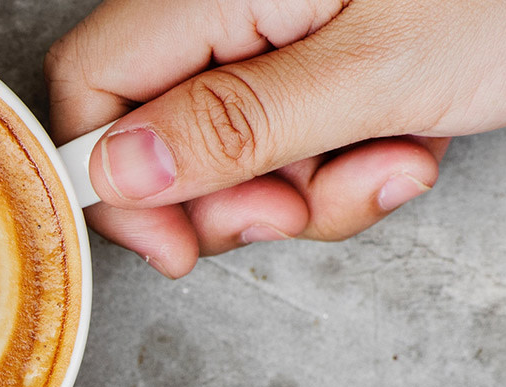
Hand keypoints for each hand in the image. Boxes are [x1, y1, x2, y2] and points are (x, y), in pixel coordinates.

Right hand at [45, 0, 505, 275]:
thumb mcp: (378, 74)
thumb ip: (234, 124)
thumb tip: (117, 171)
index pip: (93, 84)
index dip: (116, 179)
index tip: (180, 242)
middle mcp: (237, 1)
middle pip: (158, 131)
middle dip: (230, 199)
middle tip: (301, 205)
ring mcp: (284, 29)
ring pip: (235, 150)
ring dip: (308, 190)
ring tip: (395, 160)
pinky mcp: (331, 55)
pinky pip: (298, 139)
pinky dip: (348, 165)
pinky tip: (412, 143)